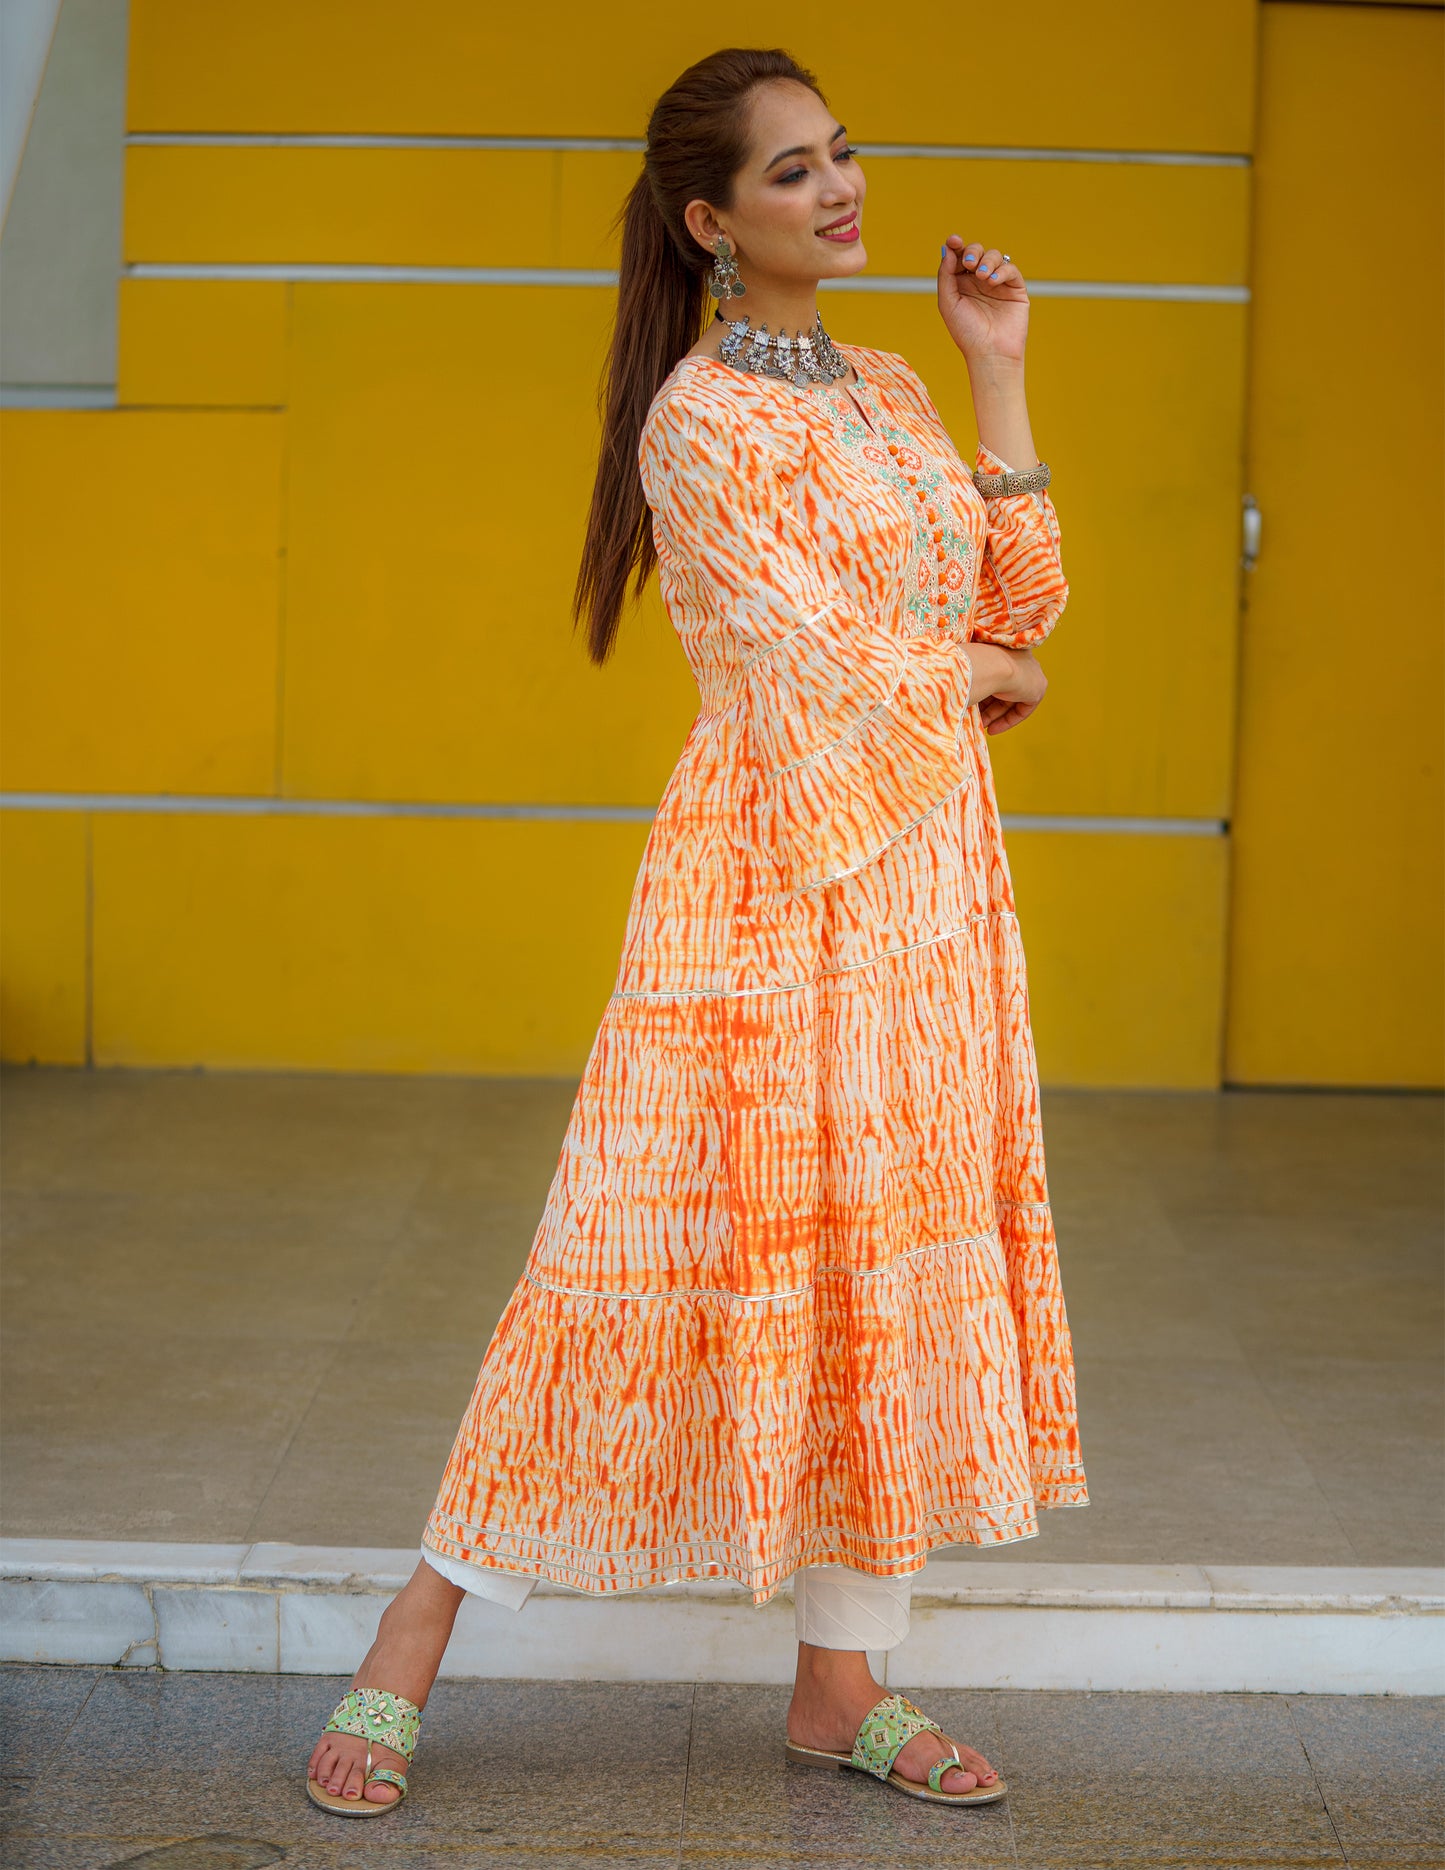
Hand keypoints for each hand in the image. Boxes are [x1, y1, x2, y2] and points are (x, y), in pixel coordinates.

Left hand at [938, 235, 1028, 365]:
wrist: (990, 353)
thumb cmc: (966, 333)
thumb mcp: (948, 302)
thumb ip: (946, 275)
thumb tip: (947, 249)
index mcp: (961, 284)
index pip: (959, 257)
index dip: (956, 245)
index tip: (954, 241)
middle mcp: (979, 281)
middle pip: (977, 252)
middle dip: (973, 252)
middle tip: (969, 264)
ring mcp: (997, 284)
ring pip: (994, 257)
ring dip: (987, 261)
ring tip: (983, 277)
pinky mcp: (1015, 289)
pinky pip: (1010, 269)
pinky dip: (1002, 271)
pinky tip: (994, 282)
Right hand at [975, 645, 1046, 734]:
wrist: (989, 665)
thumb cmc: (971, 664)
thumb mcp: (968, 668)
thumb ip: (970, 677)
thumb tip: (954, 689)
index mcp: (1006, 648)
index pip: (997, 674)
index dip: (985, 691)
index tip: (974, 702)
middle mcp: (1021, 658)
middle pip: (1005, 688)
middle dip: (990, 707)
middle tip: (977, 719)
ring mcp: (1032, 672)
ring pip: (1013, 700)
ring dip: (996, 715)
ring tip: (982, 726)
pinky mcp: (1038, 688)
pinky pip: (1024, 708)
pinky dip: (1009, 720)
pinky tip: (993, 729)